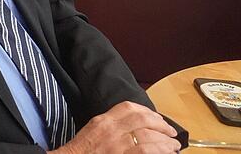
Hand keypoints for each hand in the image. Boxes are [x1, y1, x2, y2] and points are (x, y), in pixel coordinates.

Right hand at [50, 101, 179, 153]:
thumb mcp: (94, 130)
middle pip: (142, 120)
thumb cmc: (83, 150)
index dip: (147, 111)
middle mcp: (111, 129)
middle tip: (171, 132)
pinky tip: (167, 153)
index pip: (128, 107)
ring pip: (148, 136)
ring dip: (165, 141)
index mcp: (103, 120)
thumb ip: (111, 125)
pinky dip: (160, 151)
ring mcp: (117, 144)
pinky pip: (146, 151)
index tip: (157, 118)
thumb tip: (135, 126)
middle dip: (161, 125)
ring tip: (174, 145)